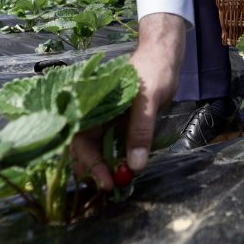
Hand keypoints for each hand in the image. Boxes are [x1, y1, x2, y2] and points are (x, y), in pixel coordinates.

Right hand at [70, 12, 183, 189]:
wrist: (164, 55)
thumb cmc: (153, 70)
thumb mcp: (148, 100)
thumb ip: (140, 130)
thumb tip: (135, 165)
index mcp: (92, 104)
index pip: (80, 140)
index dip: (89, 164)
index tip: (105, 182)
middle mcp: (94, 112)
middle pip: (84, 147)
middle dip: (93, 170)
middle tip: (109, 188)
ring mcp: (105, 117)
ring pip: (96, 148)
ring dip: (103, 166)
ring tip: (114, 183)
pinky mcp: (117, 122)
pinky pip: (110, 143)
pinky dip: (114, 158)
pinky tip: (122, 169)